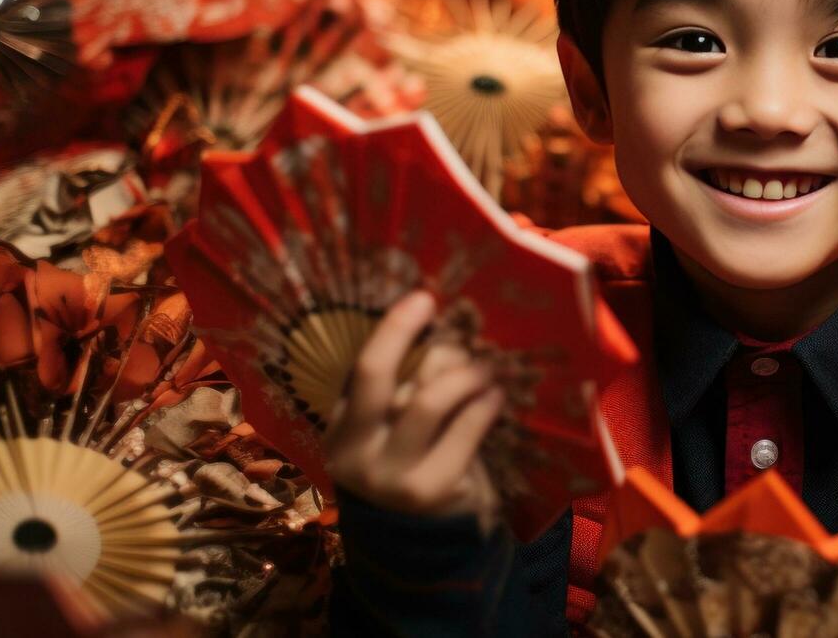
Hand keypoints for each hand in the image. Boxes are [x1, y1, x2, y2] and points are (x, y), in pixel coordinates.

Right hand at [324, 290, 504, 518]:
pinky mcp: (429, 490)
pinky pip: (463, 431)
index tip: (421, 298)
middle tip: (453, 322)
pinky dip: (483, 406)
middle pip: (379, 377)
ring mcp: (389, 475)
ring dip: (464, 374)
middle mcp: (356, 452)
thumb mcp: (395, 429)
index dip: (392, 329)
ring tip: (487, 370)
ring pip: (428, 401)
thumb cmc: (414, 464)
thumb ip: (406, 387)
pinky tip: (495, 397)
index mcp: (342, 430)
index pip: (362, 369)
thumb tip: (445, 332)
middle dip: (410, 335)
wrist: (423, 538)